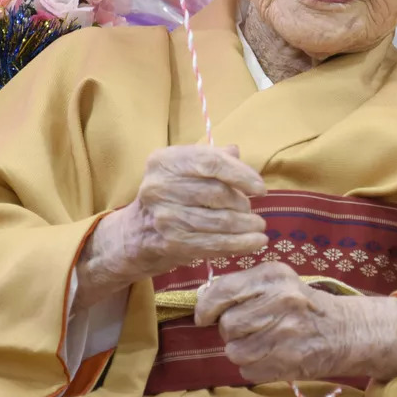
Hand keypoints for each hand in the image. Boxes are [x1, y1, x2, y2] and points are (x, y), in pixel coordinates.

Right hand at [76, 145, 267, 308]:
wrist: (135, 234)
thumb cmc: (168, 197)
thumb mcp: (182, 171)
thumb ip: (209, 159)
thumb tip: (235, 151)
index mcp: (164, 161)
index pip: (211, 162)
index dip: (241, 174)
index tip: (261, 188)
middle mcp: (159, 186)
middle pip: (217, 192)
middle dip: (242, 204)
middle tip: (252, 212)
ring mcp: (164, 216)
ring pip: (219, 220)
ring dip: (246, 226)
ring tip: (259, 228)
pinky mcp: (171, 243)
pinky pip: (214, 243)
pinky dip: (240, 244)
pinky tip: (256, 243)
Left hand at [195, 261, 396, 382]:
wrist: (346, 332)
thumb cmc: (304, 304)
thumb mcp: (278, 282)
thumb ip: (242, 286)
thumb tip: (201, 302)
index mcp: (273, 276)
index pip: (221, 291)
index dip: (205, 307)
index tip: (204, 316)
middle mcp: (279, 302)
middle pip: (226, 325)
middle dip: (232, 329)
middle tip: (252, 326)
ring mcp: (283, 334)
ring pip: (234, 350)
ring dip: (242, 349)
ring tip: (264, 341)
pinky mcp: (286, 363)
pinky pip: (247, 370)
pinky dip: (255, 366)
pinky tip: (274, 355)